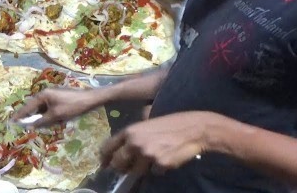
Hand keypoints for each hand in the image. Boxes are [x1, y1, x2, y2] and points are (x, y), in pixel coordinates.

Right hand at [11, 88, 100, 126]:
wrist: (90, 100)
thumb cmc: (72, 106)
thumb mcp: (56, 115)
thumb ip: (42, 121)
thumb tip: (30, 126)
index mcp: (43, 95)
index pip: (28, 107)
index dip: (20, 115)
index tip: (12, 122)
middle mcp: (46, 94)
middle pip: (35, 108)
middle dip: (32, 118)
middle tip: (25, 127)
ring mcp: (53, 96)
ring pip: (43, 110)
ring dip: (42, 118)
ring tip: (41, 125)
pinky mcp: (59, 100)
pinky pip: (50, 109)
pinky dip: (49, 116)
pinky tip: (53, 122)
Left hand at [100, 111, 231, 174]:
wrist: (193, 128)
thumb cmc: (171, 123)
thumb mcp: (147, 122)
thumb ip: (134, 134)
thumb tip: (123, 147)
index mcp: (130, 131)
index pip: (108, 147)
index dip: (104, 158)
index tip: (103, 164)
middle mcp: (135, 143)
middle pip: (118, 164)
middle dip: (121, 168)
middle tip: (126, 168)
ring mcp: (147, 155)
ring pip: (136, 171)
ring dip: (142, 168)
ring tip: (153, 158)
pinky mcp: (159, 164)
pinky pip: (154, 173)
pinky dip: (159, 169)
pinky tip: (166, 158)